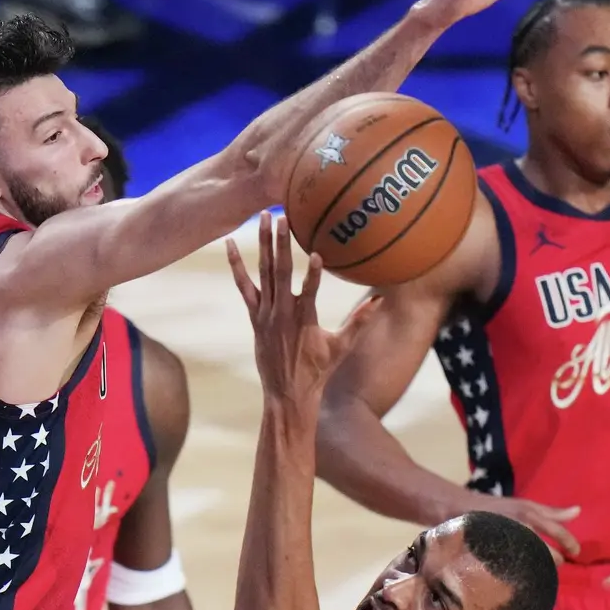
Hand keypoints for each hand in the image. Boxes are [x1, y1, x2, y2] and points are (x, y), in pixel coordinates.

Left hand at [227, 211, 379, 402]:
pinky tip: (229, 245)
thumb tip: (380, 300)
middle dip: (280, 243)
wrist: (287, 394)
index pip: (310, 290)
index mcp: (304, 319)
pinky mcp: (255, 316)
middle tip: (281, 215)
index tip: (315, 253)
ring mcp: (266, 313)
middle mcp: (282, 313)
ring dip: (262, 244)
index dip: (312, 272)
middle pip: (280, 272)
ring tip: (262, 218)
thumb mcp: (341, 347)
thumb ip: (359, 322)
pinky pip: (244, 286)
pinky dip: (237, 266)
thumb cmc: (318, 371)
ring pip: (262, 273)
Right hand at [473, 493, 579, 564]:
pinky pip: (515, 568)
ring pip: (533, 562)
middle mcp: (520, 528)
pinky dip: (523, 571)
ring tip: (540, 568)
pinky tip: (524, 573)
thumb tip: (577, 512)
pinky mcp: (495, 555)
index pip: (557, 531)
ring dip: (540, 567)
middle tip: (556, 563)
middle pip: (547, 552)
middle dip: (555, 560)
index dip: (569, 543)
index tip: (575, 553)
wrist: (462, 510)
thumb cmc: (499, 508)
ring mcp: (507, 542)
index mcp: (529, 515)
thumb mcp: (526, 505)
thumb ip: (551, 512)